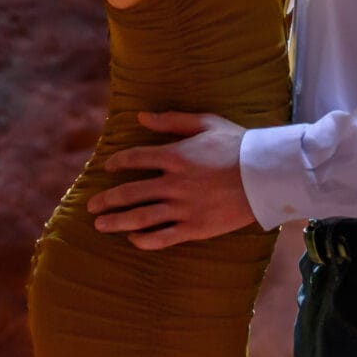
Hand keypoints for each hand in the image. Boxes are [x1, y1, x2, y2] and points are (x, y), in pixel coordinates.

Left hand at [87, 111, 254, 249]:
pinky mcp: (195, 228)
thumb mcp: (205, 123)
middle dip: (107, 199)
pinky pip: (163, 237)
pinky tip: (133, 239)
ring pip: (140, 218)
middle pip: (130, 193)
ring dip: (117, 222)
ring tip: (100, 225)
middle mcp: (174, 183)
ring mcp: (183, 208)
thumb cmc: (237, 145)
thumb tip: (140, 116)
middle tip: (91, 205)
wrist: (266, 175)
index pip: (134, 159)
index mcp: (174, 155)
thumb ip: (171, 120)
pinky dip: (145, 240)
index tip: (108, 167)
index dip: (117, 162)